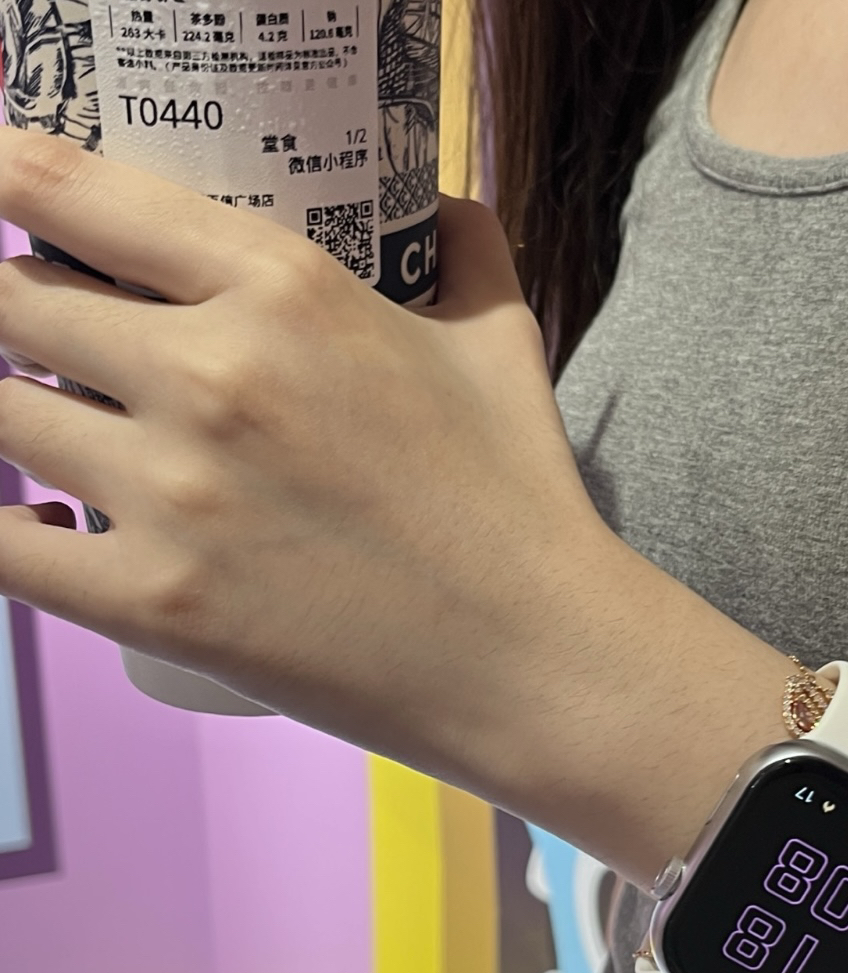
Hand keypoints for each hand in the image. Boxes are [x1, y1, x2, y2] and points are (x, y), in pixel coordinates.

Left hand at [0, 128, 618, 799]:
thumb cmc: (519, 503)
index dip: (3, 178)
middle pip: (10, 302)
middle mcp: (210, 371)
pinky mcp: (154, 602)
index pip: (72, 191)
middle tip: (46, 342)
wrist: (536, 660)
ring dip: (10, 416)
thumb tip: (436, 202)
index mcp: (286, 285)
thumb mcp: (500, 339)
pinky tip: (37, 520)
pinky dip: (1, 526)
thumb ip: (461, 246)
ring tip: (58, 432)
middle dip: (13, 313)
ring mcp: (172, 492)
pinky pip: (1, 546)